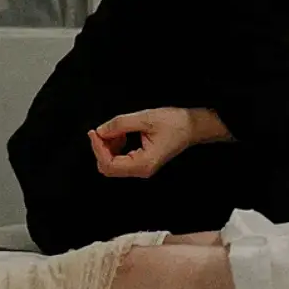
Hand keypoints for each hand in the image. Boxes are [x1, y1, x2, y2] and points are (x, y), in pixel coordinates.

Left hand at [89, 106, 220, 178]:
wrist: (193, 126)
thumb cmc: (176, 123)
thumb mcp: (146, 118)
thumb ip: (120, 124)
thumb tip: (100, 131)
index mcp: (143, 163)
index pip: (109, 163)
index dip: (98, 148)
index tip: (94, 132)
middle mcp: (141, 170)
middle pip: (108, 167)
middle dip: (101, 149)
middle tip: (102, 131)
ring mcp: (141, 167)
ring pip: (112, 164)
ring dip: (108, 147)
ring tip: (115, 130)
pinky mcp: (141, 162)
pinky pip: (120, 160)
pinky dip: (115, 147)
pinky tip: (121, 135)